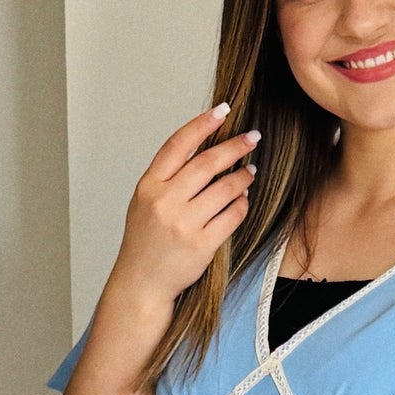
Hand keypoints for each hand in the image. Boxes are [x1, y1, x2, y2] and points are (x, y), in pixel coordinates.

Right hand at [111, 104, 259, 311]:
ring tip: (250, 171)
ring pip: (225, 189)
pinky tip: (243, 200)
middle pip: (207, 163)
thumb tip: (204, 147)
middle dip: (235, 146)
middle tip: (253, 137)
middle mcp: (165, 202)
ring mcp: (183, 224)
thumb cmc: (145, 241)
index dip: (203, 124)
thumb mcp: (145, 201)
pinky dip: (242, 205)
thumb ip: (168, 176)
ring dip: (243, 176)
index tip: (223, 111)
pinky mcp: (201, 245)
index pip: (179, 145)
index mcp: (149, 186)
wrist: (141, 283)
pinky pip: (232, 216)